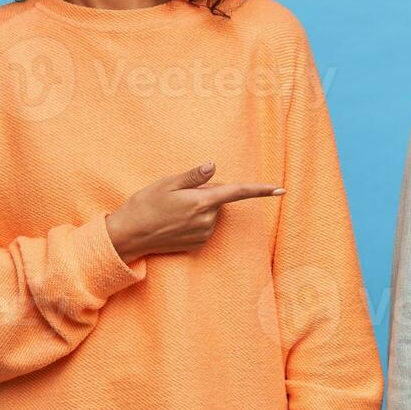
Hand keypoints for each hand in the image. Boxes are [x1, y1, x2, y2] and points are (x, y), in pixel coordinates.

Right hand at [106, 162, 282, 263]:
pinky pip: (203, 225)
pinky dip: (193, 219)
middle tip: (178, 194)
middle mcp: (207, 221)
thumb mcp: (168, 183)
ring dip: (198, 206)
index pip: (237, 192)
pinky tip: (173, 220)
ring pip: (210, 212)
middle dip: (205, 192)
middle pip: (218, 198)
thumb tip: (213, 165)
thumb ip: (194, 176)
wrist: (129, 235)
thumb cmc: (145, 205)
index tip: (281, 189)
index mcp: (202, 203)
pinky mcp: (197, 244)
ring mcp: (202, 234)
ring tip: (172, 209)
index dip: (261, 190)